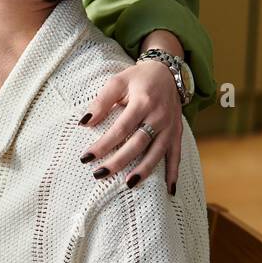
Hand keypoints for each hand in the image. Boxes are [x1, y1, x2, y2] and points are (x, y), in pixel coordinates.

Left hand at [78, 60, 182, 191]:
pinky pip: (176, 155)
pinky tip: (169, 190)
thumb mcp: (117, 82)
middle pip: (138, 143)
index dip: (103, 144)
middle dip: (119, 161)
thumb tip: (84, 123)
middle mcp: (159, 115)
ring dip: (144, 170)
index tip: (86, 157)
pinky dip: (174, 173)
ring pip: (157, 152)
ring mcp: (170, 126)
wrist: (167, 72)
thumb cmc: (138, 79)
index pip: (121, 128)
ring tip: (128, 185)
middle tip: (99, 174)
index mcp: (143, 102)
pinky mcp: (177, 132)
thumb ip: (101, 102)